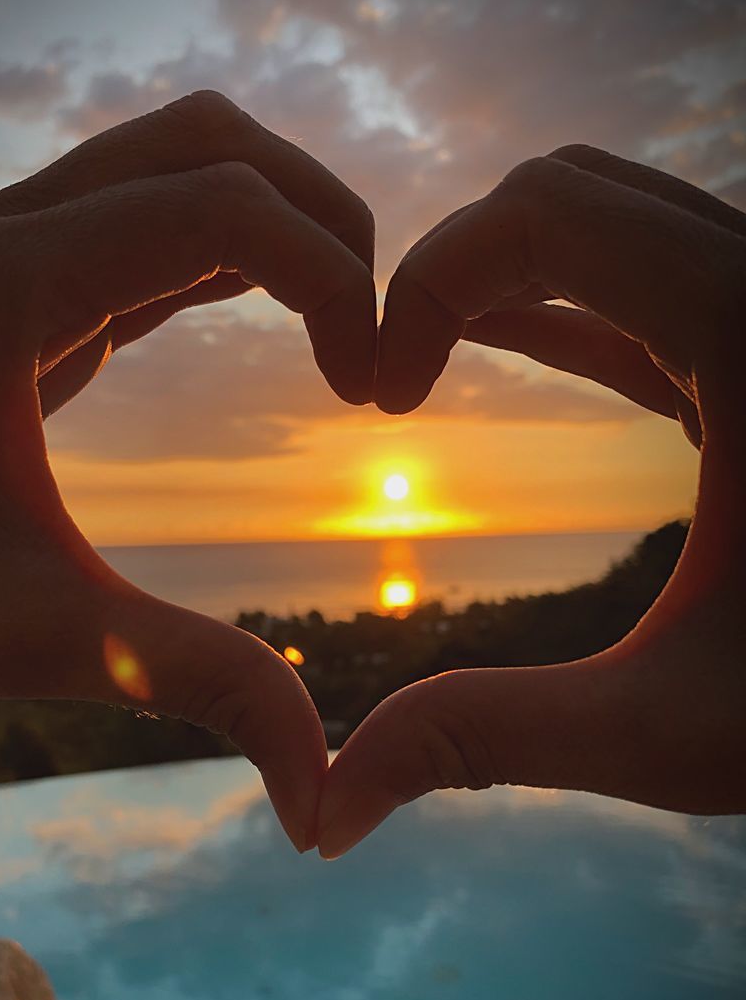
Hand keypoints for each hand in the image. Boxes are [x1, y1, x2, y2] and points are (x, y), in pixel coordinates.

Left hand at [0, 91, 376, 852]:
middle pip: (206, 139)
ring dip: (275, 225)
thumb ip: (205, 691)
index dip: (330, 278)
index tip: (369, 393)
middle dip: (319, 214)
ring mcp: (2, 251)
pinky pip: (142, 227)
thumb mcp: (56, 643)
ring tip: (339, 331)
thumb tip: (324, 796)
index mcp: (4, 286)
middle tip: (371, 333)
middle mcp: (0, 234)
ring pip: (175, 164)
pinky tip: (274, 325)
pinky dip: (226, 257)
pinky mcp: (13, 290)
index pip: (218, 205)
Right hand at [317, 145, 745, 857]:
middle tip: (390, 376)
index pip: (543, 212)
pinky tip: (501, 346)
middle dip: (457, 262)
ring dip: (507, 275)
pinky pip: (650, 285)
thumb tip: (332, 808)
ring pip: (614, 220)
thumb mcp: (668, 730)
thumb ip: (489, 740)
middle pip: (571, 191)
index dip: (428, 283)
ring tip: (422, 365)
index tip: (378, 400)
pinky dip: (564, 306)